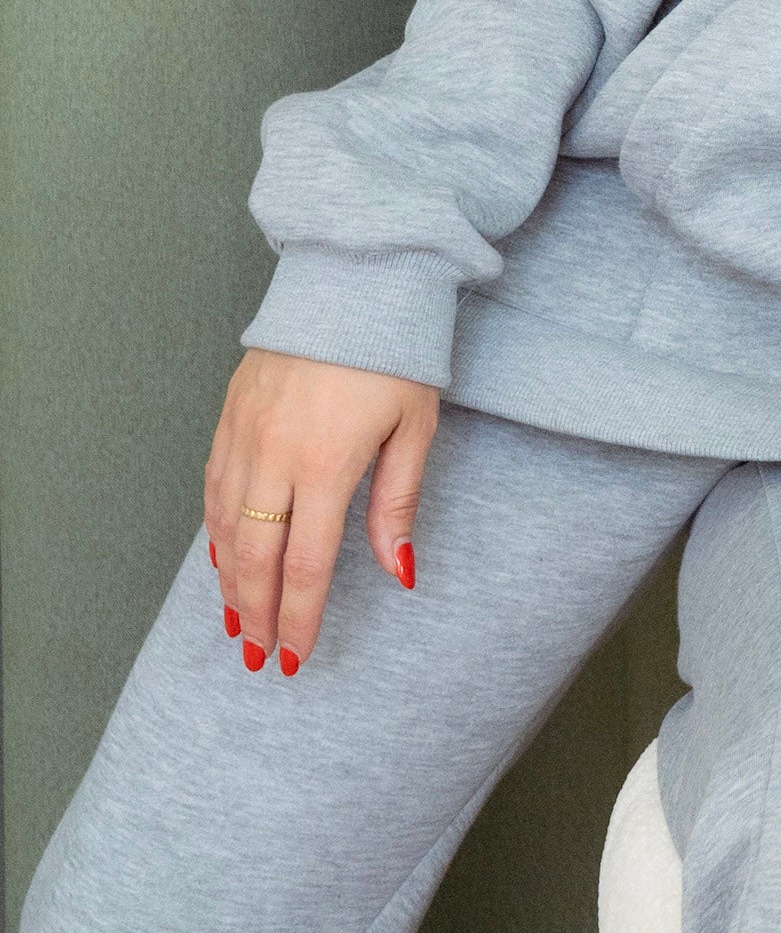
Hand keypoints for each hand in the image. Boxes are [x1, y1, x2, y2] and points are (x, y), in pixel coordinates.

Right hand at [205, 350, 436, 676]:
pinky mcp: (229, 414)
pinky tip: (223, 557)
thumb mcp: (415, 428)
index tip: (296, 655)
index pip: (306, 563)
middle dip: (256, 613)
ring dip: (229, 580)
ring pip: (226, 525)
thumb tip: (397, 572)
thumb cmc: (396, 353)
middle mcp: (275, 454)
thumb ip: (397, 505)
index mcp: (326, 463)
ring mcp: (245, 433)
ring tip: (236, 621)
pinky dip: (217, 530)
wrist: (353, 277)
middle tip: (258, 655)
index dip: (299, 616)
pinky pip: (214, 487)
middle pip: (255, 556)